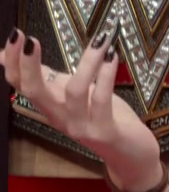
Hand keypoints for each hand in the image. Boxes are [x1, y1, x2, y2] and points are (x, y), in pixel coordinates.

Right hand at [1, 30, 160, 182]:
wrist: (130, 156)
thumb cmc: (103, 118)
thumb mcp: (72, 94)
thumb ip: (50, 76)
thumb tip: (16, 55)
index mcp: (50, 107)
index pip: (21, 85)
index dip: (14, 62)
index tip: (17, 35)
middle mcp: (60, 118)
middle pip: (34, 92)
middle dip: (28, 65)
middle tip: (30, 40)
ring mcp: (81, 127)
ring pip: (73, 92)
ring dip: (87, 63)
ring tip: (101, 41)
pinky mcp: (104, 132)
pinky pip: (101, 101)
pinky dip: (106, 76)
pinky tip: (112, 58)